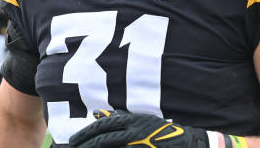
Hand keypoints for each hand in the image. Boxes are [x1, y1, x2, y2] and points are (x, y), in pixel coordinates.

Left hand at [70, 110, 208, 147]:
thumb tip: (97, 114)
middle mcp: (133, 131)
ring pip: (109, 147)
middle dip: (84, 144)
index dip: (86, 133)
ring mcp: (137, 144)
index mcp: (132, 120)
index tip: (73, 140)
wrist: (185, 143)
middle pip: (102, 139)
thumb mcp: (140, 119)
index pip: (103, 126)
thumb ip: (120, 117)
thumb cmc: (160, 130)